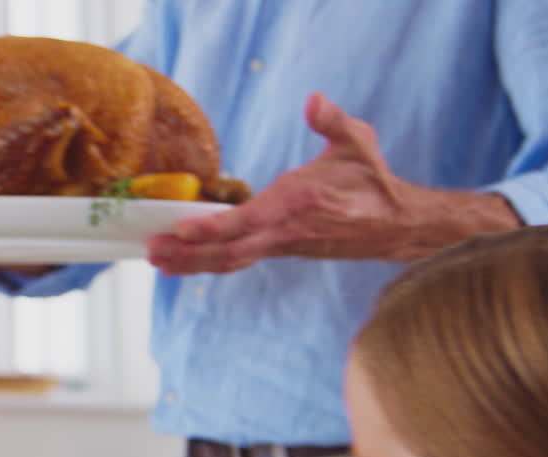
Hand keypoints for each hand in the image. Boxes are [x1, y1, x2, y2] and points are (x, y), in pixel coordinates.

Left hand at [147, 93, 424, 274]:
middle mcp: (286, 230)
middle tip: (151, 249)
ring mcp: (281, 245)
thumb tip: (314, 101)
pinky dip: (207, 263)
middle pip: (231, 250)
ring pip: (231, 260)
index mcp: (299, 201)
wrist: (396, 226)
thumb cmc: (371, 181)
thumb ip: (333, 121)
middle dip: (189, 252)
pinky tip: (180, 264)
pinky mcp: (280, 251)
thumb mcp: (357, 142)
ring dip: (191, 262)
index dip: (215, 226)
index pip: (251, 219)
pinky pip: (237, 260)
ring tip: (156, 261)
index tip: (183, 227)